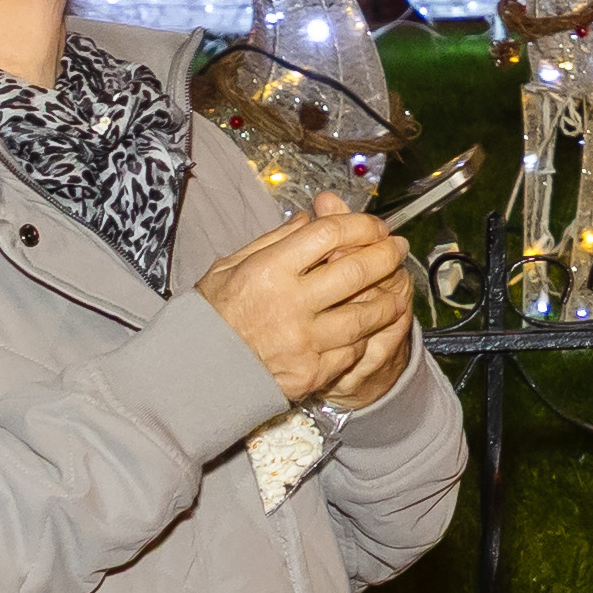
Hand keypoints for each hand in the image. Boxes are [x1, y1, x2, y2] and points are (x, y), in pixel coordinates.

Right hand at [199, 205, 420, 410]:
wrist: (195, 375)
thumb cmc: (210, 317)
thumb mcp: (230, 267)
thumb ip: (275, 240)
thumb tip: (311, 217)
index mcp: (269, 270)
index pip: (330, 234)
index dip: (361, 225)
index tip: (375, 226)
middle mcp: (291, 303)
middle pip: (357, 270)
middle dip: (386, 255)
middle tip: (397, 249)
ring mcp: (304, 341)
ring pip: (365, 315)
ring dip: (388, 299)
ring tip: (396, 288)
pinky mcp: (311, 373)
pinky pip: (352, 350)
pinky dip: (364, 336)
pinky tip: (368, 326)